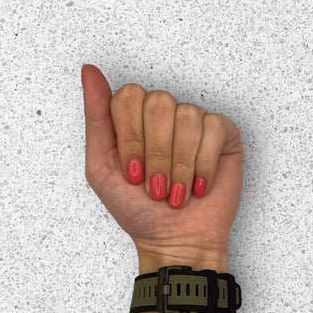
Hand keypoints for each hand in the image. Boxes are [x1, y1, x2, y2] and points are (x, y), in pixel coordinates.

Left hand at [81, 65, 242, 272]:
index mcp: (133, 120)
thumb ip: (96, 119)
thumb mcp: (101, 168)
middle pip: (159, 102)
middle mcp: (163, 116)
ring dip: (180, 165)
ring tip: (177, 192)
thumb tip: (89, 71)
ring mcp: (194, 123)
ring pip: (187, 116)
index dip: (131, 138)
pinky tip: (199, 185)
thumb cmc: (138, 211)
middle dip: (156, 154)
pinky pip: (215, 128)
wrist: (175, 241)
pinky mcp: (223, 134)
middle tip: (156, 186)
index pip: (129, 96)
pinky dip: (204, 164)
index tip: (133, 173)